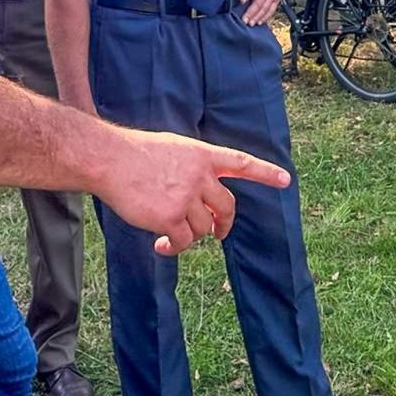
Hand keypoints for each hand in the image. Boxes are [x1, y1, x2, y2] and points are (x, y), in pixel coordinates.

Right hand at [97, 130, 291, 254]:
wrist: (110, 160)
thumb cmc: (136, 153)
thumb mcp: (174, 148)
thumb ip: (193, 166)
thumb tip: (202, 191)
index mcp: (202, 155)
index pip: (240, 163)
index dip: (264, 172)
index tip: (286, 180)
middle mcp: (200, 175)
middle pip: (226, 207)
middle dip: (224, 223)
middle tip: (219, 232)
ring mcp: (187, 197)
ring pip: (203, 227)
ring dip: (189, 234)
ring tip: (169, 232)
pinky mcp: (171, 218)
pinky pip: (184, 242)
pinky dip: (175, 247)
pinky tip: (161, 245)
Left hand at [239, 0, 289, 24]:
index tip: (241, 1)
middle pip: (258, 3)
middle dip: (251, 12)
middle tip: (244, 20)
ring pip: (265, 9)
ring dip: (257, 17)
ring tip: (251, 23)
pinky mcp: (277, 0)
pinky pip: (271, 10)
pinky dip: (266, 17)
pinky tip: (260, 22)